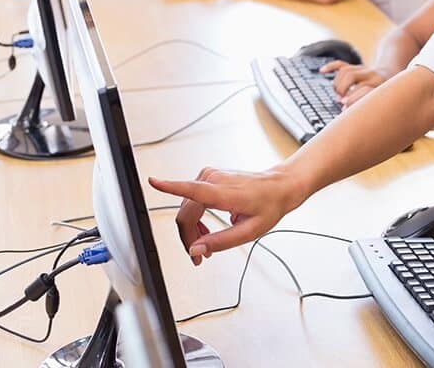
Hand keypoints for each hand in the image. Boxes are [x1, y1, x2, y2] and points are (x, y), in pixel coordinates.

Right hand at [148, 167, 307, 265]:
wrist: (280, 186)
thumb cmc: (269, 205)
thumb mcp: (250, 231)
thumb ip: (221, 242)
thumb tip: (195, 249)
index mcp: (225, 193)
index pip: (193, 190)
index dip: (170, 187)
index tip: (153, 182)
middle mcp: (214, 180)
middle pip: (185, 213)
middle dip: (188, 238)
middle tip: (199, 258)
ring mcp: (210, 176)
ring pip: (186, 209)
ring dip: (191, 230)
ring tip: (206, 246)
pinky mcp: (208, 177)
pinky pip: (191, 202)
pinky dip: (195, 219)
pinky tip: (205, 231)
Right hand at [321, 61, 391, 105]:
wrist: (391, 75)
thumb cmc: (384, 96)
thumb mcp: (381, 102)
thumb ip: (366, 107)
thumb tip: (344, 110)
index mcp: (378, 85)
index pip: (363, 89)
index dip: (352, 99)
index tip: (345, 107)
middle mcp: (371, 75)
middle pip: (351, 76)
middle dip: (342, 88)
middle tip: (340, 100)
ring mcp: (362, 69)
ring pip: (345, 70)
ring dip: (337, 83)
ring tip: (338, 94)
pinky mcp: (355, 66)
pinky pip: (341, 64)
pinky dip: (330, 67)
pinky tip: (322, 71)